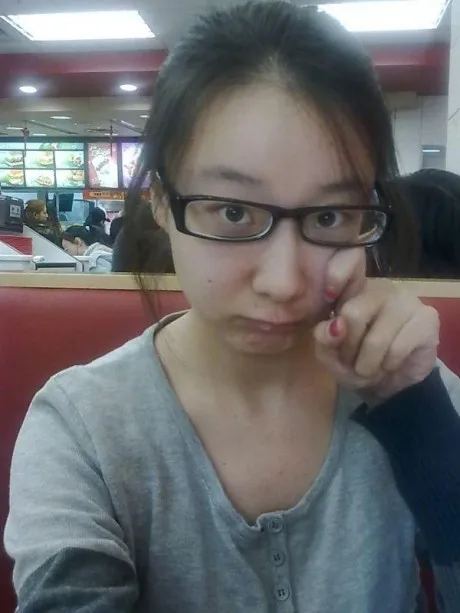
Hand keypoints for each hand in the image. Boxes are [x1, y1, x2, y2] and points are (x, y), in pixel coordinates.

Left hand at [314, 249, 439, 402]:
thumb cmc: (357, 363)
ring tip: (371, 368)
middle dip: (348, 350)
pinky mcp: (427, 319)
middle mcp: (381, 288)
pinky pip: (397, 349)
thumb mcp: (331, 356)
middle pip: (352, 314)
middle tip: (352, 360)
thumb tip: (335, 327)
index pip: (344, 267)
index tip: (328, 296)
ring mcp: (407, 301)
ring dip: (368, 365)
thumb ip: (324, 340)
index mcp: (354, 289)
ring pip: (375, 340)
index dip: (335, 275)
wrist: (393, 382)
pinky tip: (391, 364)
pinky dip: (388, 366)